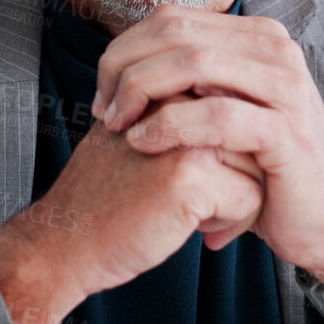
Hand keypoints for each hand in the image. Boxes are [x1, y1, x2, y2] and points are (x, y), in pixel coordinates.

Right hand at [0, 117, 263, 323]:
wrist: (66, 239)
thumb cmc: (107, 196)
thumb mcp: (143, 135)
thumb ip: (186, 117)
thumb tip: (250, 116)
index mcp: (165, 84)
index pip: (237, 109)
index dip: (230, 149)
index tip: (198, 175)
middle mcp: (176, 98)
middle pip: (252, 133)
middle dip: (241, 174)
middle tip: (198, 202)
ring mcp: (182, 133)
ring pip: (258, 163)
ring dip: (237, 199)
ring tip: (192, 213)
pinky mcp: (189, 173)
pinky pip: (251, 197)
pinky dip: (230, 222)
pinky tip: (189, 227)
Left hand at [91, 5, 323, 285]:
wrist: (320, 225)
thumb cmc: (259, 170)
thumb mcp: (221, 111)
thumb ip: (186, 79)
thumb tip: (124, 58)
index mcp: (257, 37)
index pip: (172, 19)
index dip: (124, 50)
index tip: (103, 93)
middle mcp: (277, 50)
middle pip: (176, 33)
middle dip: (125, 68)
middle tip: (103, 110)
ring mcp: (287, 87)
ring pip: (193, 64)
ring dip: (141, 91)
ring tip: (117, 125)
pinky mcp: (288, 131)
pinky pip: (216, 116)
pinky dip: (169, 125)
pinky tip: (142, 142)